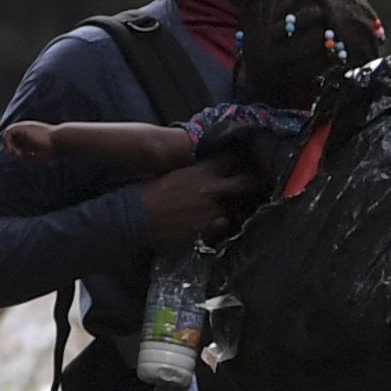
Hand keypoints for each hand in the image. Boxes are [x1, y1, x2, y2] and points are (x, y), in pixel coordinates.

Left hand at [2, 118, 52, 161]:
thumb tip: (15, 153)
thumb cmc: (50, 149)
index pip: (17, 138)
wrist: (58, 140)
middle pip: (12, 134)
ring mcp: (25, 127)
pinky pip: (9, 131)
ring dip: (7, 142)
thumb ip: (25, 156)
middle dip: (9, 144)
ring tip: (10, 151)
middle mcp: (27, 129)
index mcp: (31, 134)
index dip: (14, 146)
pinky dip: (7, 140)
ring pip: (9, 131)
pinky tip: (12, 148)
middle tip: (11, 152)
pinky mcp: (23, 127)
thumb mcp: (36, 156)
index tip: (17, 154)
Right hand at [137, 162, 251, 249]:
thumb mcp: (177, 173)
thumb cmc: (153, 192)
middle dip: (249, 183)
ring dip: (227, 209)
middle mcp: (211, 190)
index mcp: (202, 171)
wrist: (138, 215)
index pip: (231, 160)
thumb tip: (211, 171)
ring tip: (216, 210)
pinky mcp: (206, 230)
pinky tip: (207, 223)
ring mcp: (211, 211)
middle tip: (251, 185)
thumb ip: (198, 172)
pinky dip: (216, 226)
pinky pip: (220, 227)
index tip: (244, 162)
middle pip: (243, 183)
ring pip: (231, 210)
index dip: (240, 161)